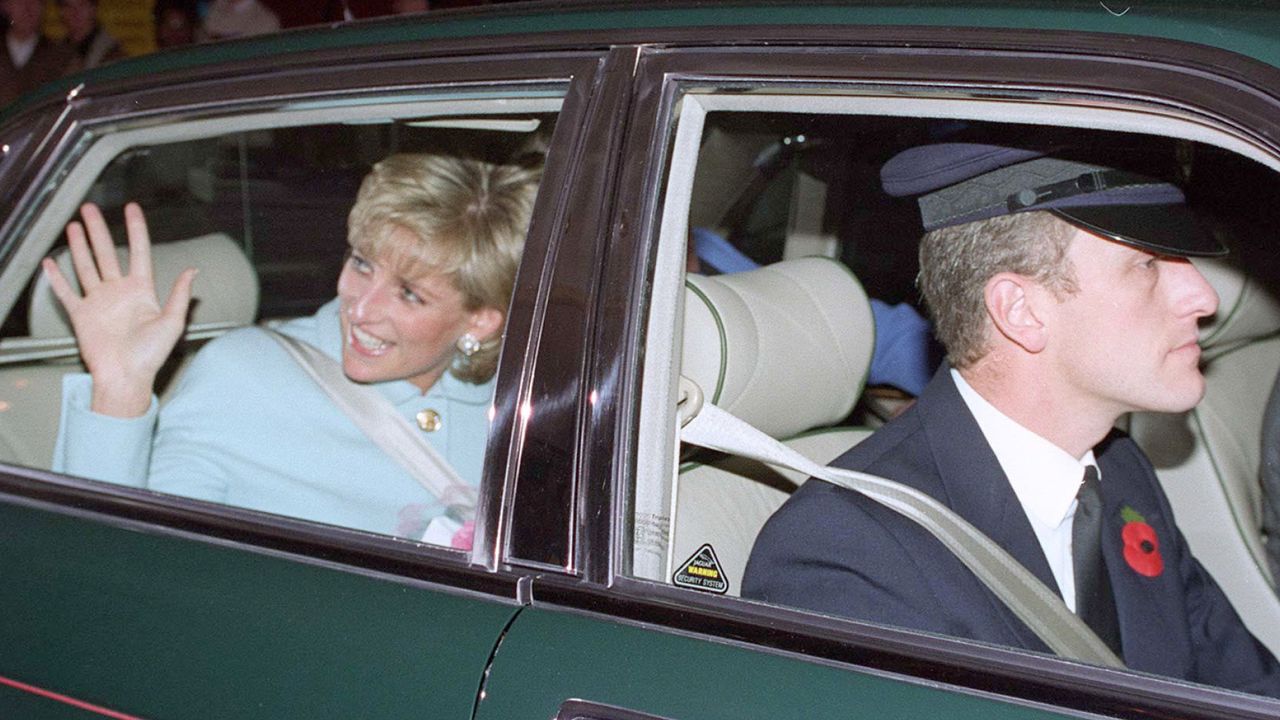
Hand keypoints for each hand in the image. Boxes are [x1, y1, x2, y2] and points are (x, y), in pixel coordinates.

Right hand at [42, 203, 196, 417]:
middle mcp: (118, 292)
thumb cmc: (151, 355)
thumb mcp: (172, 322)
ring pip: (85, 266)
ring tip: (74, 225)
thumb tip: (193, 270)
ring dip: (79, 246)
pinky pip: (66, 292)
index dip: (135, 229)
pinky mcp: (81, 315)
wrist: (126, 377)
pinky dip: (57, 278)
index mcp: (141, 291)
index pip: (137, 251)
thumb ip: (180, 295)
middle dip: (98, 230)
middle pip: (106, 253)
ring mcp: (98, 302)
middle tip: (90, 208)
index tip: (132, 208)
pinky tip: (51, 262)